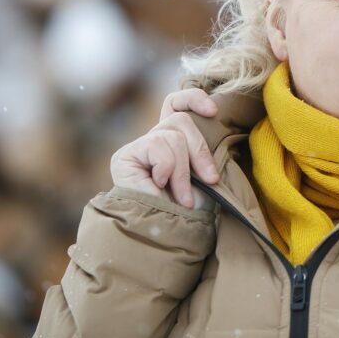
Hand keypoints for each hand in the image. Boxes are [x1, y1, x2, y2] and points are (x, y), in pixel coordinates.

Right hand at [110, 87, 220, 208]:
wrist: (165, 238)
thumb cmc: (189, 212)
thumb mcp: (204, 175)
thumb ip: (202, 150)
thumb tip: (213, 118)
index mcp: (172, 142)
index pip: (176, 104)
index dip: (193, 99)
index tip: (213, 112)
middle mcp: (153, 141)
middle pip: (181, 120)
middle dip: (200, 151)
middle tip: (210, 180)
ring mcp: (138, 148)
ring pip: (172, 134)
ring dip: (184, 171)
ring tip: (183, 197)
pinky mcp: (125, 157)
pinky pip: (157, 144)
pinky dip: (167, 168)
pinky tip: (159, 186)